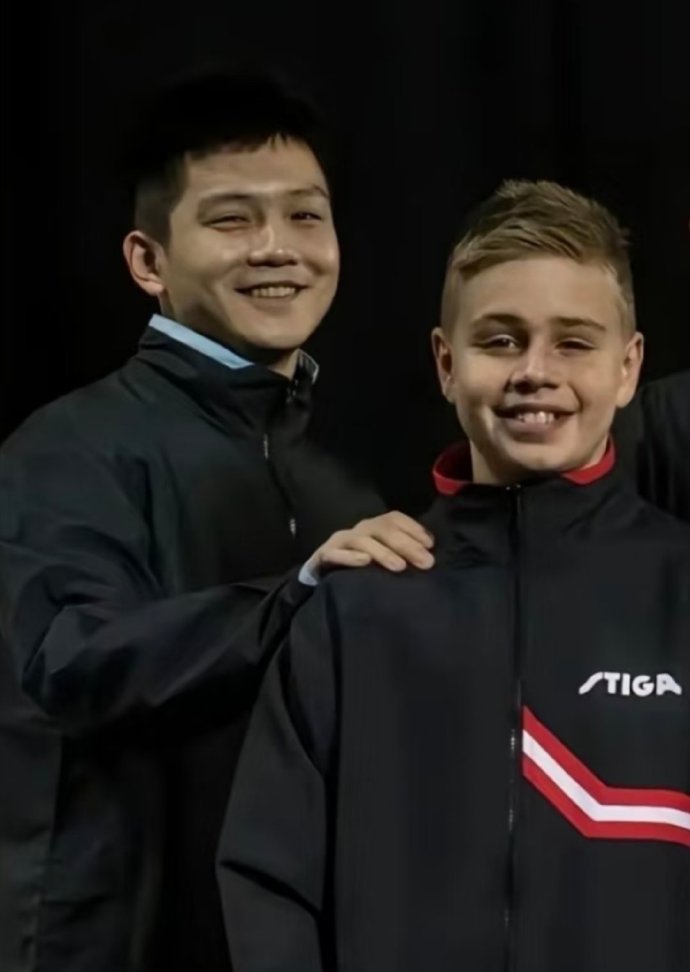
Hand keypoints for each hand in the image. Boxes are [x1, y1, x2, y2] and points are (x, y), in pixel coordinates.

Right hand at [306, 512, 434, 577]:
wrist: (322, 576)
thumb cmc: (360, 568)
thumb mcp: (383, 557)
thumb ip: (402, 553)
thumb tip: (429, 554)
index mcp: (374, 527)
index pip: (394, 518)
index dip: (413, 528)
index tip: (430, 544)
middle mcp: (359, 529)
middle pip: (383, 529)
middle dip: (406, 544)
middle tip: (425, 562)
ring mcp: (340, 540)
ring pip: (363, 540)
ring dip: (383, 552)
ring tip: (400, 566)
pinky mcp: (324, 554)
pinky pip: (336, 554)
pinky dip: (351, 557)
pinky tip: (365, 562)